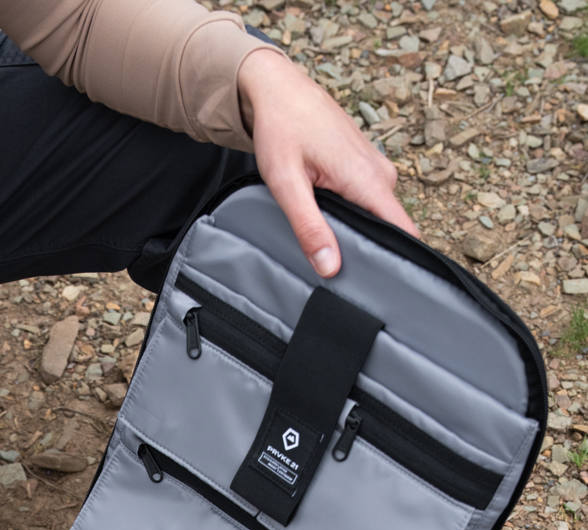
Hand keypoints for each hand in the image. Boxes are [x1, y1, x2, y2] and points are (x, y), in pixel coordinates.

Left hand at [237, 48, 418, 276]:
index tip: (383, 286)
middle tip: (341, 269)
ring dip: (359, 231)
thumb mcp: (287, 184)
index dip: (397, 260)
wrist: (279, 90)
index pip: (403, 230)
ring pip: (378, 215)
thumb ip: (309, 227)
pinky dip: (353, 214)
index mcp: (367, 179)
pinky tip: (331, 219)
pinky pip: (370, 201)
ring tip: (331, 242)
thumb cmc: (281, 129)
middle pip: (390, 228)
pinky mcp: (366, 165)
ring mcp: (376, 167)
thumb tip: (330, 266)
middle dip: (370, 250)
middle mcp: (380, 172)